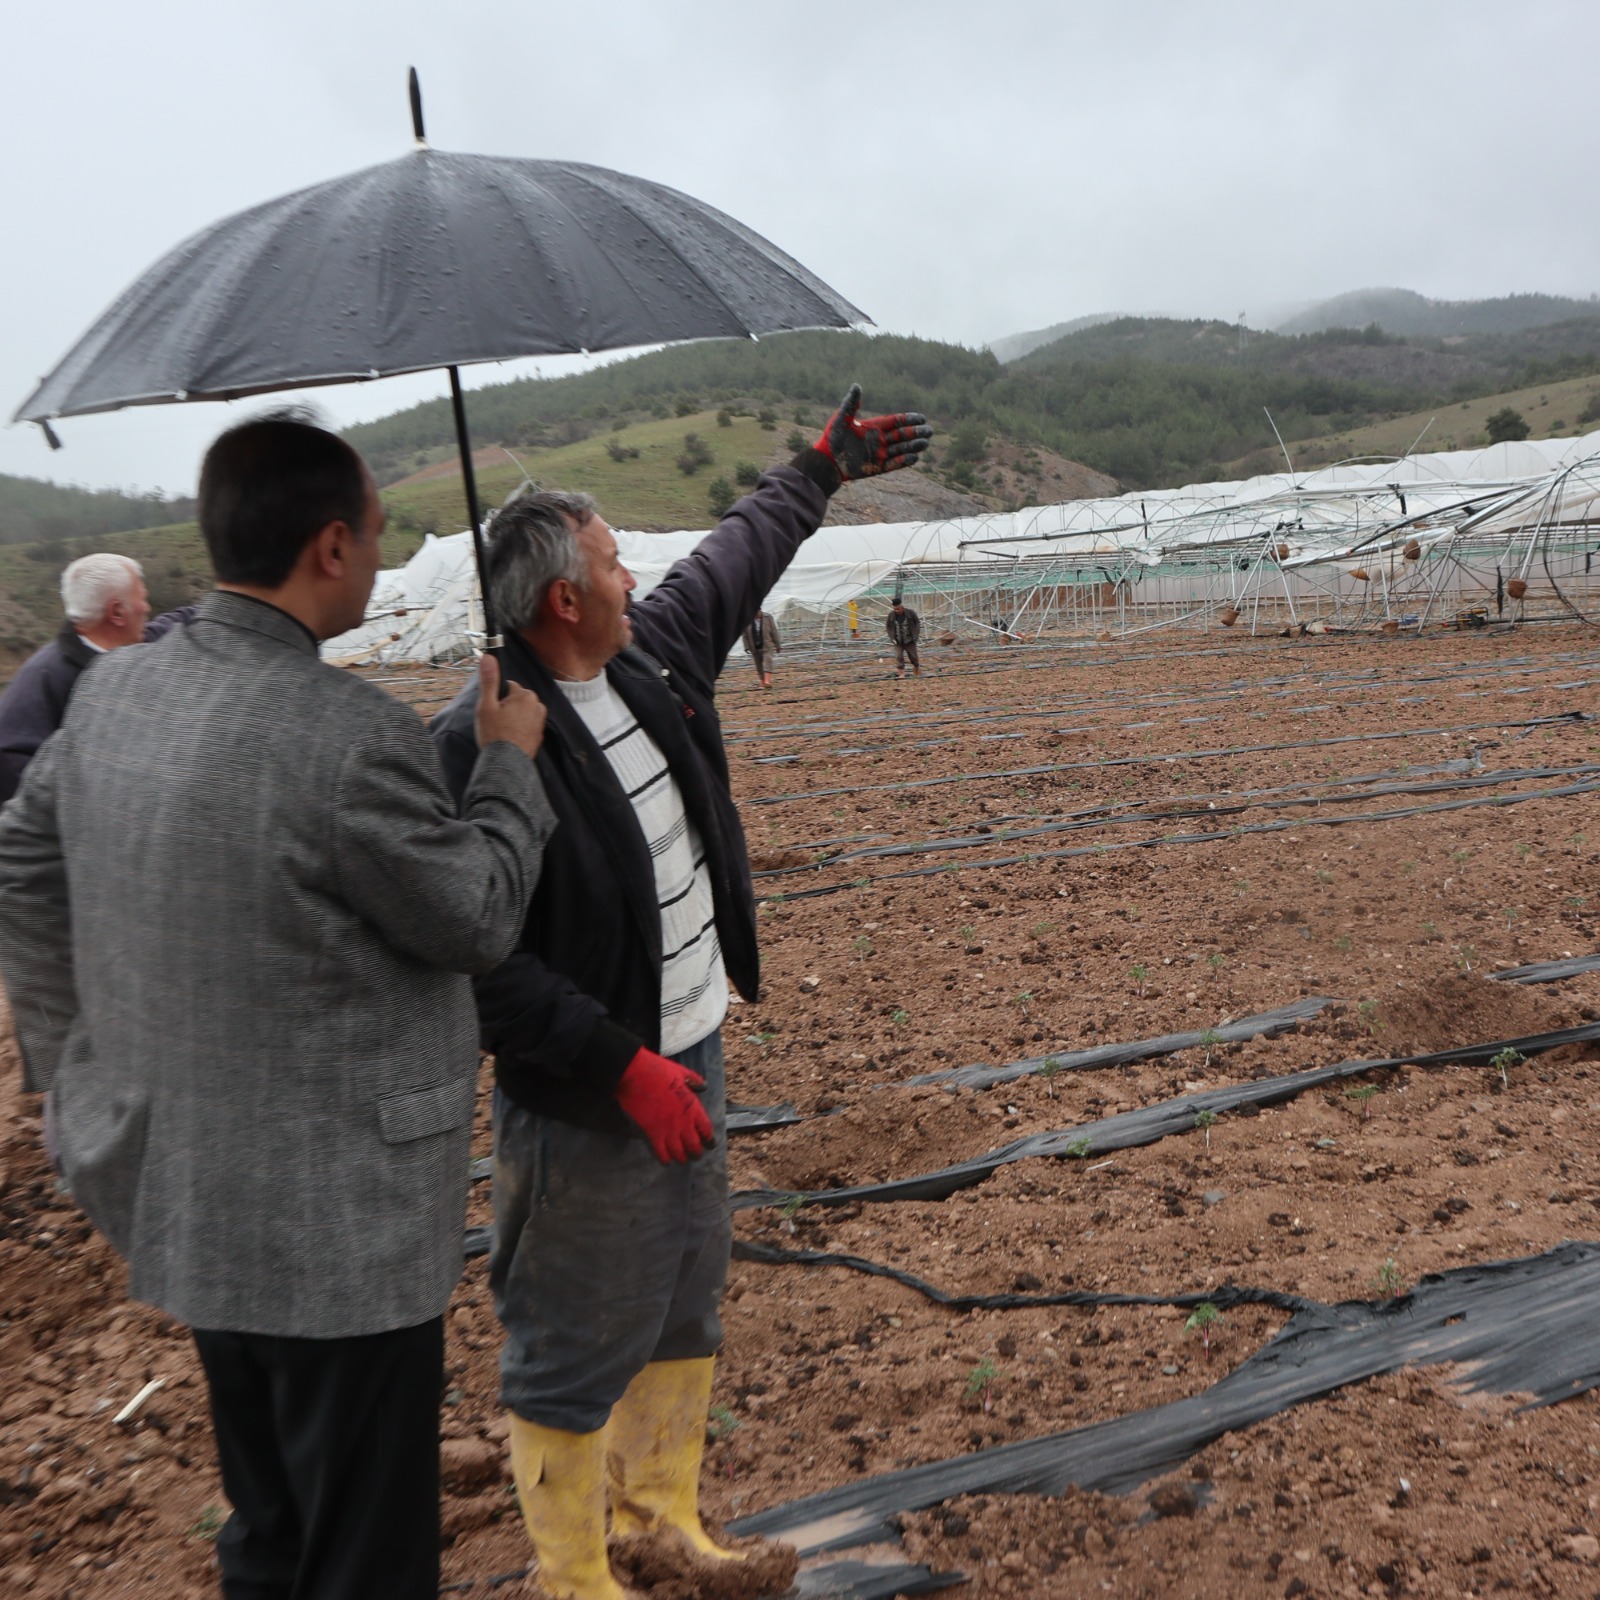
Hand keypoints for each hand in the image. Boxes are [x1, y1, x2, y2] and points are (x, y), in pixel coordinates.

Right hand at [474, 653, 546, 757]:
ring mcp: (541, 722)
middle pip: (516, 700)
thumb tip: (488, 656)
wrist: (506, 763)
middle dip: (506, 708)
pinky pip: (526, 726)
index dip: (497, 699)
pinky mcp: (540, 736)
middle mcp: (538, 706)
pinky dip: (518, 730)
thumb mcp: (487, 705)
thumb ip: (489, 680)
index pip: (508, 687)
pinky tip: (509, 739)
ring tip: (502, 732)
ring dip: (513, 719)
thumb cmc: (495, 733)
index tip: (492, 711)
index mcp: (526, 695)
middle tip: (496, 723)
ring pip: (522, 713)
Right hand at [614, 1047, 713, 1163]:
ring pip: (679, 1153)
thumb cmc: (658, 1071)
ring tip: (683, 1160)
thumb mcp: (682, 1072)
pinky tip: (666, 1161)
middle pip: (694, 1145)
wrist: (636, 1074)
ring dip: (682, 1158)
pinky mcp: (652, 1134)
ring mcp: (668, 1130)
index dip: (709, 1139)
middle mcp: (683, 1122)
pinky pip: (661, 1153)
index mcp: (693, 1107)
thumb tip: (704, 1087)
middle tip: (696, 1155)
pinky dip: (665, 1159)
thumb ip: (695, 1081)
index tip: (710, 1144)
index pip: (706, 1129)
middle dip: (697, 1152)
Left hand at [813, 384, 932, 480]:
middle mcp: (879, 440)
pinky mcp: (876, 467)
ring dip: (913, 446)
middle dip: (915, 433)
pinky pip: (893, 464)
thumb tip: (857, 386)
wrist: (826, 460)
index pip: (895, 422)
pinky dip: (903, 461)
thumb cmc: (832, 438)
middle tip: (929, 431)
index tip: (922, 418)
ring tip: (925, 443)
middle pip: (902, 436)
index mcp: (873, 427)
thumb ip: (851, 404)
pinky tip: (914, 458)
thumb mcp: (842, 418)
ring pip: (900, 450)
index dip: (908, 420)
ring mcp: (879, 454)